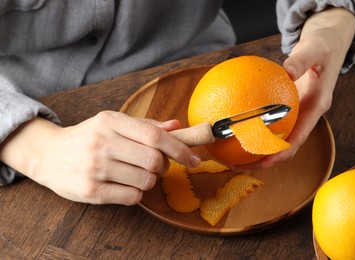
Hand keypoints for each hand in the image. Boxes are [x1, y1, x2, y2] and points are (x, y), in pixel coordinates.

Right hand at [0, 111, 199, 204]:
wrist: (48, 154)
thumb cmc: (88, 137)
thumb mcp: (113, 123)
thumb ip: (146, 125)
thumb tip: (177, 127)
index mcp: (111, 121)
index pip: (155, 136)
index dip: (180, 149)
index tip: (194, 159)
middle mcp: (102, 142)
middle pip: (154, 160)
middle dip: (163, 166)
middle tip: (156, 165)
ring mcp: (95, 167)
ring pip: (146, 180)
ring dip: (149, 180)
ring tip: (136, 173)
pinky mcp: (91, 191)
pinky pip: (132, 197)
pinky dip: (137, 192)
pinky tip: (125, 184)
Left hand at [233, 7, 354, 169]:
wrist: (327, 46)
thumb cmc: (323, 46)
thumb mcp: (315, 48)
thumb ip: (302, 59)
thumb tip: (287, 71)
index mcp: (316, 107)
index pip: (299, 138)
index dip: (281, 153)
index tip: (263, 162)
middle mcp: (306, 116)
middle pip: (284, 147)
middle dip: (263, 160)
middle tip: (236, 165)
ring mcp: (296, 114)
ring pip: (275, 138)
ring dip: (255, 149)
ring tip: (229, 154)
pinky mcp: (287, 109)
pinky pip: (268, 122)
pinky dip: (253, 128)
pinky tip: (232, 126)